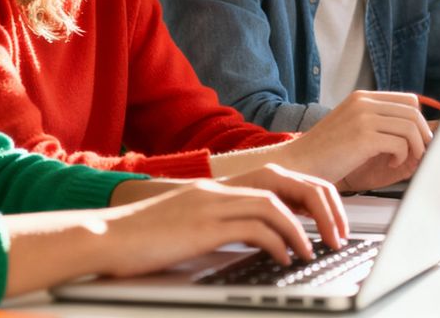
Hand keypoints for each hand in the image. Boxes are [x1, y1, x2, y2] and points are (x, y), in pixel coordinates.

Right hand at [98, 165, 345, 277]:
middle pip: (287, 180)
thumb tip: (256, 241)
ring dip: (303, 229)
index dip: (310, 196)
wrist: (103, 237)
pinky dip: (278, 243)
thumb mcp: (189, 225)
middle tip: (336, 235)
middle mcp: (220, 189)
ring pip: (276, 203)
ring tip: (314, 251)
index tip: (327, 221)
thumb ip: (220, 225)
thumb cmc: (141, 239)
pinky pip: (255, 227)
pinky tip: (284, 259)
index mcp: (219, 187)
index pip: (279, 178)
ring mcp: (211, 204)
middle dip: (320, 206)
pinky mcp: (203, 225)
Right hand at [280, 90, 432, 191]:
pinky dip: (402, 157)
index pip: (408, 100)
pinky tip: (390, 163)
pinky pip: (400, 143)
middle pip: (414, 112)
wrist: (298, 163)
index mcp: (361, 98)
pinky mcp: (363, 137)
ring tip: (402, 160)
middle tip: (418, 153)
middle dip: (423, 135)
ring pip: (410, 126)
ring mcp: (363, 118)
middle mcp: (363, 103)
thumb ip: (379, 124)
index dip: (419, 121)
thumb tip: (416, 130)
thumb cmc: (325, 153)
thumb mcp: (353, 128)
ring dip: (414, 147)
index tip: (419, 139)